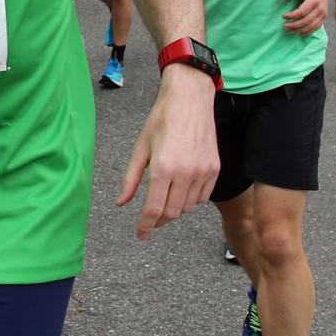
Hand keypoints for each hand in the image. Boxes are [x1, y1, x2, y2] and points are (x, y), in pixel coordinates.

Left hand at [117, 65, 219, 237]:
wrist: (190, 100)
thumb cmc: (161, 120)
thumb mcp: (140, 148)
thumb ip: (130, 179)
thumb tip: (120, 203)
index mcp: (163, 168)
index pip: (154, 209)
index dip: (146, 226)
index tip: (140, 235)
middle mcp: (185, 173)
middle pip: (172, 213)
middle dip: (159, 221)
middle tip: (150, 220)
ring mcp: (203, 172)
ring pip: (187, 207)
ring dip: (174, 210)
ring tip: (165, 199)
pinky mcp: (214, 169)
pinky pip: (202, 197)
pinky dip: (190, 200)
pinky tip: (181, 190)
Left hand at [279, 0, 328, 35]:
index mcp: (313, 0)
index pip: (301, 12)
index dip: (291, 16)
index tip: (283, 16)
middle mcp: (320, 9)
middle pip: (306, 21)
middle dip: (294, 25)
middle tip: (284, 26)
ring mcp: (323, 14)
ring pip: (311, 26)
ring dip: (300, 30)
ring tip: (290, 31)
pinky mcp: (324, 17)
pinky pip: (317, 27)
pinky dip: (308, 32)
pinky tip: (300, 33)